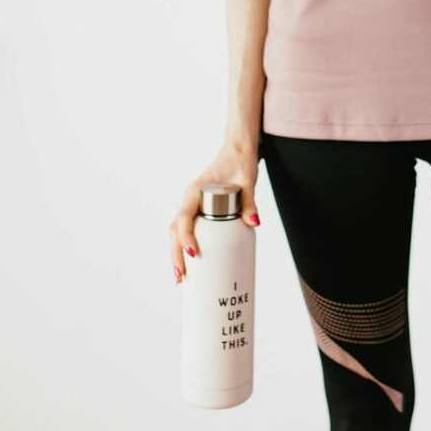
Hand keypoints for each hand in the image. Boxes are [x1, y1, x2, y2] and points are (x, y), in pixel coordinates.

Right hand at [168, 140, 261, 283]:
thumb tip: (254, 223)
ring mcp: (193, 207)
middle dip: (176, 254)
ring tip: (181, 278)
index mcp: (195, 192)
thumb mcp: (247, 181)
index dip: (185, 236)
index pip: (184, 217)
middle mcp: (189, 201)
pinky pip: (188, 231)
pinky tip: (191, 265)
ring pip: (178, 233)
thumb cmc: (240, 163)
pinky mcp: (200, 212)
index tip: (192, 253)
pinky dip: (185, 247)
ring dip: (177, 254)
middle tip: (181, 276)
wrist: (238, 152)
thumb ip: (249, 202)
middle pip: (176, 230)